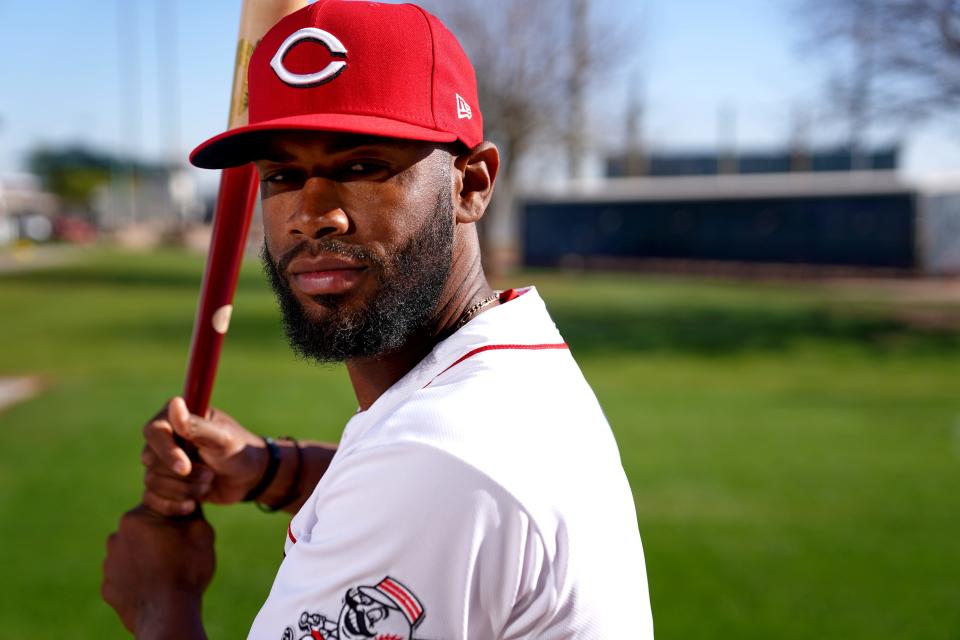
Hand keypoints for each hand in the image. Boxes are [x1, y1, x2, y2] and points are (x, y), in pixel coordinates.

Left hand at [102, 505, 213, 636]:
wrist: (168, 612)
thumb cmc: (187, 568)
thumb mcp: (201, 530)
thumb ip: (191, 511)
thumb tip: (188, 501)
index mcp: (135, 518)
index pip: (156, 506)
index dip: (174, 515)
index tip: (185, 527)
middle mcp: (115, 537)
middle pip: (141, 529)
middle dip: (157, 535)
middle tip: (178, 551)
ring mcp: (109, 565)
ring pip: (131, 553)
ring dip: (145, 557)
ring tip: (166, 571)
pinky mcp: (108, 588)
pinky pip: (125, 577)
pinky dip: (137, 579)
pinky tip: (154, 587)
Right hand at [141, 397, 266, 515]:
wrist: (249, 478)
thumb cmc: (239, 451)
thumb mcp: (222, 439)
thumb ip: (197, 426)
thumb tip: (174, 402)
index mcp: (175, 417)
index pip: (153, 432)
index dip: (166, 452)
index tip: (185, 467)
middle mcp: (164, 438)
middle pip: (150, 460)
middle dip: (182, 475)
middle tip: (210, 475)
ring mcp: (161, 462)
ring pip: (151, 481)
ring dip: (183, 490)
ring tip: (208, 484)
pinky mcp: (163, 483)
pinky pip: (151, 499)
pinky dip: (172, 505)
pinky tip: (192, 505)